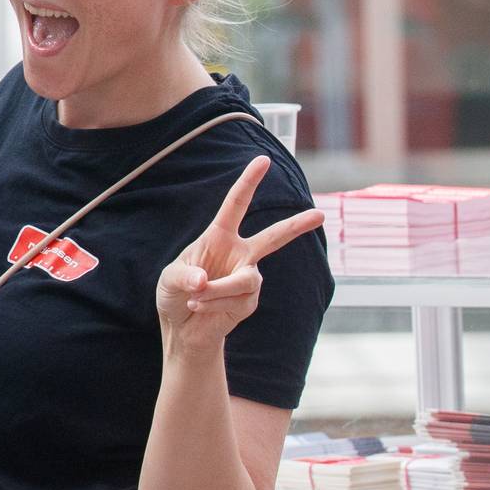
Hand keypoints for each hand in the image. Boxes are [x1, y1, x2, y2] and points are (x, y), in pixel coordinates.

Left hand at [155, 156, 323, 354]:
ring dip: (217, 290)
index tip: (263, 160)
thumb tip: (204, 281)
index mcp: (219, 237)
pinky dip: (213, 304)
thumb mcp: (170, 279)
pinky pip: (237, 299)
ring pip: (245, 279)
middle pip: (273, 237)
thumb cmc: (175, 294)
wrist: (183, 328)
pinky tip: (200, 308)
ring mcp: (247, 277)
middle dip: (297, 226)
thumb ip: (183, 276)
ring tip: (195, 298)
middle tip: (320, 215)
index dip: (249, 182)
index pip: (236, 205)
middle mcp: (239, 254)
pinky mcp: (249, 301)